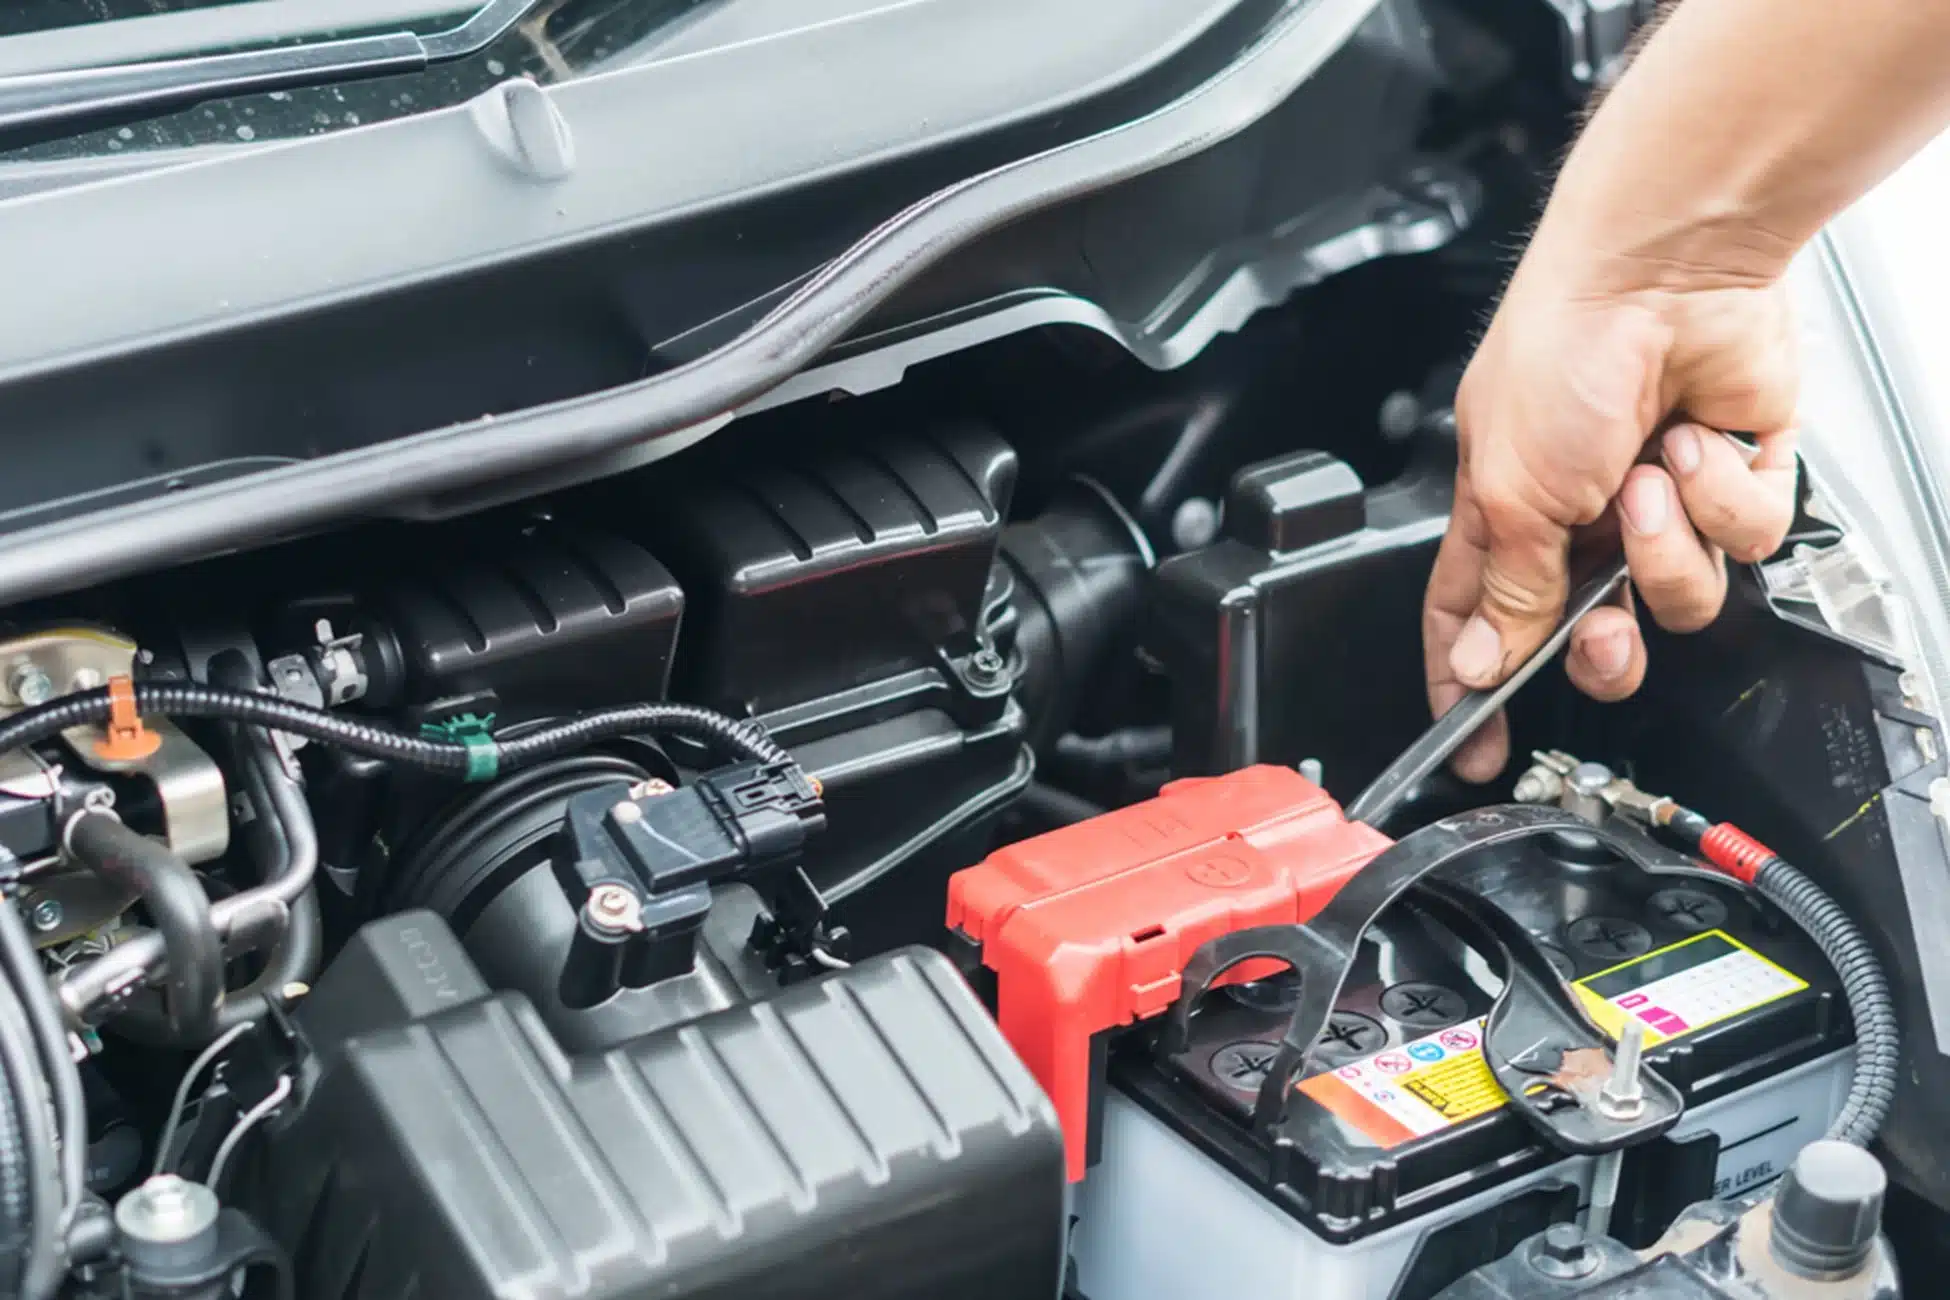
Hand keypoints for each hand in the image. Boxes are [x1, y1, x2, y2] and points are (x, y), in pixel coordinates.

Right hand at [1423, 249, 1799, 782]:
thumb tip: (1479, 663)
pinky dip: (1719, 498)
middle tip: (1600, 629)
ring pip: (1677, 600)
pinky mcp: (1734, 479)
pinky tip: (1691, 448)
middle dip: (1602, 647)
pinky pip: (1742, 543)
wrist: (1666, 272)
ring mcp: (1659, 503)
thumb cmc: (1559, 351)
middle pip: (1589, 637)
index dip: (1474, 689)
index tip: (1479, 749)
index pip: (1478, 624)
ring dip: (1664, 548)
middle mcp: (1582, 517)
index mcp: (1504, 515)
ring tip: (1646, 482)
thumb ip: (1505, 593)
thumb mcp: (1508, 491)